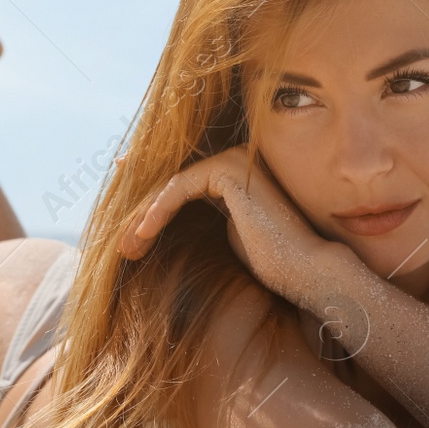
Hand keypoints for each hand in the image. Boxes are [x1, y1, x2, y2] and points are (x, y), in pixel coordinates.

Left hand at [119, 145, 342, 306]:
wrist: (307, 270)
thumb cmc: (274, 261)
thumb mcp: (229, 235)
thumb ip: (206, 217)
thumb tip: (172, 214)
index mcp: (235, 172)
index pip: (181, 182)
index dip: (147, 196)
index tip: (121, 218)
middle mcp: (234, 157)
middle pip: (172, 183)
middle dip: (140, 214)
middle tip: (121, 246)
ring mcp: (233, 158)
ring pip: (171, 186)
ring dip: (144, 218)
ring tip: (127, 249)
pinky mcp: (228, 168)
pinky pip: (179, 188)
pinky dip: (157, 211)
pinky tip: (144, 234)